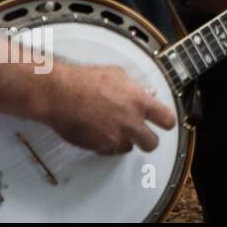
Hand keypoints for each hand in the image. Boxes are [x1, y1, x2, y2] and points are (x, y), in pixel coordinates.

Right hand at [42, 63, 176, 154]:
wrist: (60, 94)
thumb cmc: (86, 80)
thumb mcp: (117, 75)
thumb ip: (134, 88)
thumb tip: (145, 93)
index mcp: (139, 102)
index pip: (167, 120)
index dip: (167, 123)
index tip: (164, 124)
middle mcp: (130, 123)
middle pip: (152, 143)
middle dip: (148, 140)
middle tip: (141, 134)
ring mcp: (114, 137)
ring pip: (128, 148)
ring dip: (124, 141)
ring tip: (113, 129)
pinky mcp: (97, 147)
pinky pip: (109, 151)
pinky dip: (107, 145)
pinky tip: (99, 133)